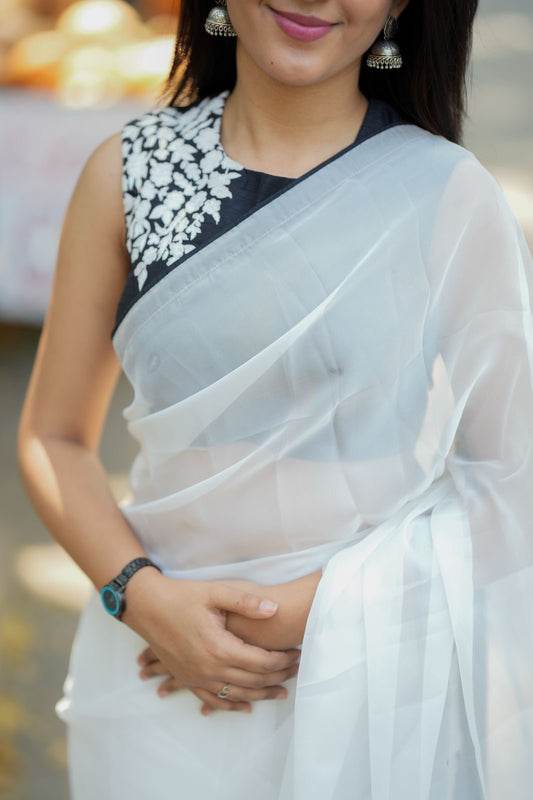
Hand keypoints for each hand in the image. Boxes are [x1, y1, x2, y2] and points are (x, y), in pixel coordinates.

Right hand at [122, 570, 300, 696]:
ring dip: (261, 696)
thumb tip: (274, 609)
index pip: (262, 662)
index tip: (298, 654)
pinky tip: (244, 707)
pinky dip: (231, 706)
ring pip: (237, 694)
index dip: (283, 660)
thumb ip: (246, 602)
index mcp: (220, 647)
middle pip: (253, 681)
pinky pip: (213, 700)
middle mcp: (210, 668)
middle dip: (278, 678)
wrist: (146, 606)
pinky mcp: (187, 678)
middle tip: (297, 671)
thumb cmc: (181, 596)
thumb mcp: (216, 592)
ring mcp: (197, 677)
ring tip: (281, 694)